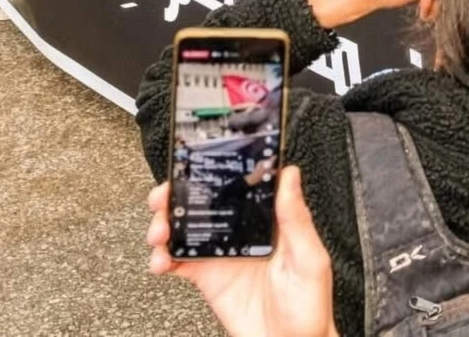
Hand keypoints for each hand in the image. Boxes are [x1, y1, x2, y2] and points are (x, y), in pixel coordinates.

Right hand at [146, 167, 337, 336]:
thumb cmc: (309, 305)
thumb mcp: (310, 258)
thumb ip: (296, 219)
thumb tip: (290, 176)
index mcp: (269, 219)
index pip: (240, 184)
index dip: (217, 169)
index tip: (196, 163)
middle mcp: (244, 231)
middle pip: (206, 201)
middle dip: (178, 195)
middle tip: (164, 198)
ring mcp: (223, 254)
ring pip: (187, 227)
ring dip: (166, 224)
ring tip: (159, 233)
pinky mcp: (209, 278)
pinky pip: (180, 262)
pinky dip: (164, 258)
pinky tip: (161, 261)